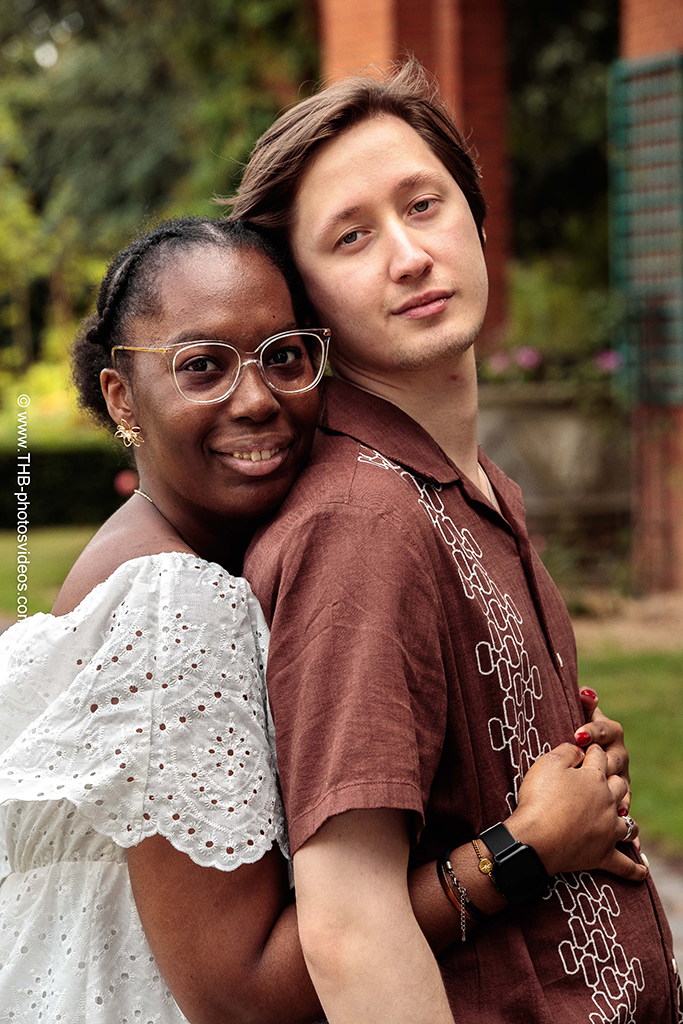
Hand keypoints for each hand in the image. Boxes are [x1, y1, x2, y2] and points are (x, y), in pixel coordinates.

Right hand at [508, 742, 646, 882]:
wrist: (536, 839)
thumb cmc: (539, 798)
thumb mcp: (547, 763)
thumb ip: (567, 751)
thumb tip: (580, 749)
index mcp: (594, 778)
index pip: (599, 757)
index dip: (592, 751)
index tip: (588, 749)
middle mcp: (608, 802)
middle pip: (619, 786)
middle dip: (613, 779)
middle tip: (603, 779)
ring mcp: (609, 830)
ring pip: (629, 823)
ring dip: (628, 819)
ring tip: (624, 818)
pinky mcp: (604, 855)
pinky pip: (625, 865)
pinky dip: (635, 870)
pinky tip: (642, 872)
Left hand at [577, 687, 630, 814]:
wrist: (576, 768)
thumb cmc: (575, 739)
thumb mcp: (575, 720)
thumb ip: (583, 705)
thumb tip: (586, 691)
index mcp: (609, 733)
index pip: (607, 729)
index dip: (594, 730)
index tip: (577, 733)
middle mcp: (618, 755)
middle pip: (616, 757)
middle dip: (600, 759)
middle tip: (584, 762)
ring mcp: (620, 777)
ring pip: (621, 782)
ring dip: (611, 786)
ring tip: (596, 790)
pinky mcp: (619, 797)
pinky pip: (623, 804)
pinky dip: (622, 809)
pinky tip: (619, 813)